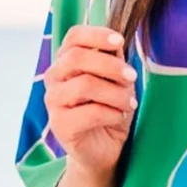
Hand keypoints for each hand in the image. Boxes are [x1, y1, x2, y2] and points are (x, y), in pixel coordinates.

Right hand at [43, 24, 135, 183]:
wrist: (103, 151)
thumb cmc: (109, 111)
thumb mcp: (116, 82)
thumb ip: (114, 61)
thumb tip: (116, 42)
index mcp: (65, 62)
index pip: (73, 37)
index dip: (96, 34)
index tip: (119, 41)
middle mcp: (54, 79)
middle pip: (77, 57)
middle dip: (111, 65)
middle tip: (132, 77)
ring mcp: (53, 102)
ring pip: (85, 85)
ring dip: (115, 93)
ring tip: (131, 103)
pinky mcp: (60, 125)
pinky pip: (90, 112)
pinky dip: (112, 113)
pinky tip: (120, 117)